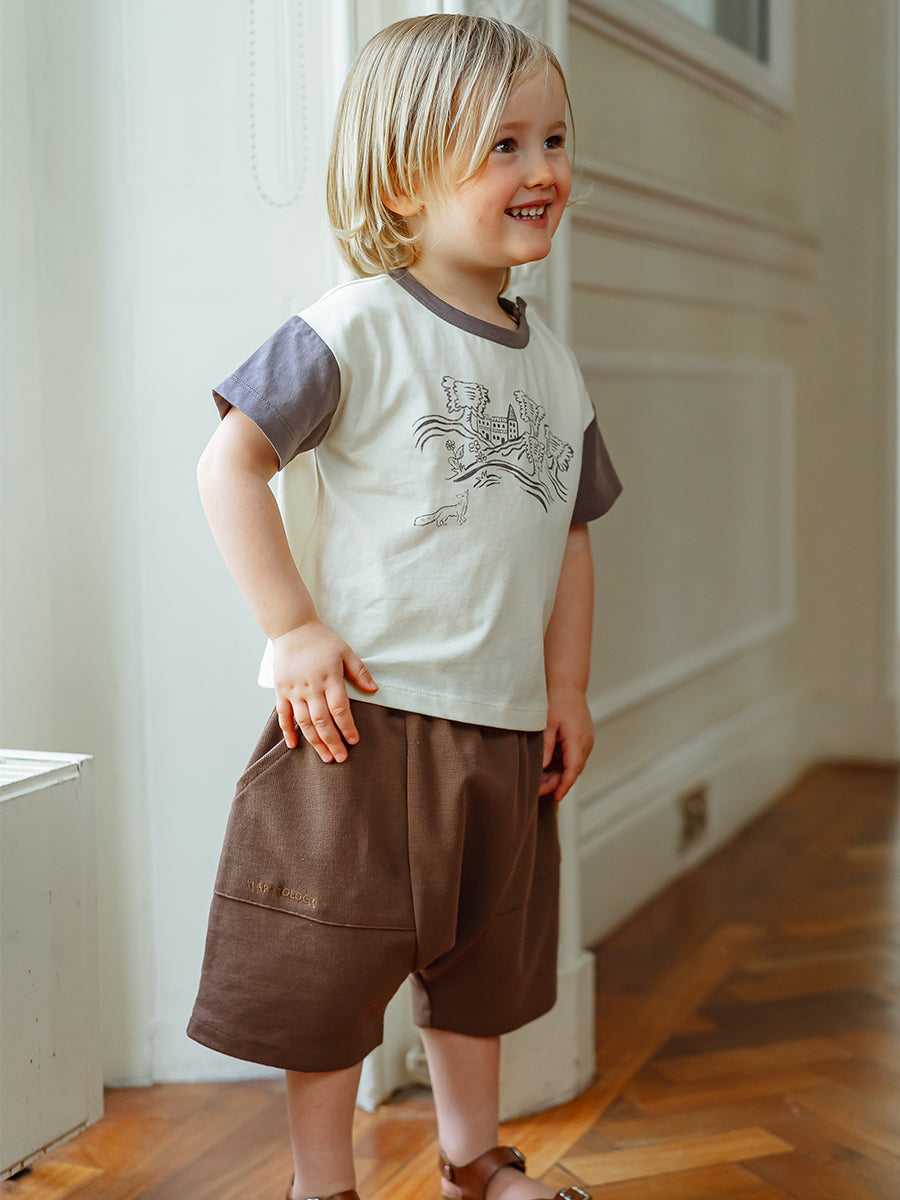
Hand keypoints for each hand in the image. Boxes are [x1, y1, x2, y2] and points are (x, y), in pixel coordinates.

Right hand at [272, 621, 377, 760]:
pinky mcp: (281, 691)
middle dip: (332, 742)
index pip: (340, 709)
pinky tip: (294, 745)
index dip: (347, 727)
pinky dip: (287, 731)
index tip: (354, 741)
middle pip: (322, 721)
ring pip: (304, 722)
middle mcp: (311, 687)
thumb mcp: (345, 651)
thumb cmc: (321, 641)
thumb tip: (375, 690)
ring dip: (315, 742)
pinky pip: (283, 715)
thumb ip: (359, 672)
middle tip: (340, 758)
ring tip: (325, 757)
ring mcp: (294, 690)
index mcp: (329, 678)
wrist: (292, 629)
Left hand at [540, 687, 593, 801]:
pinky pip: (572, 757)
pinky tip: (545, 766)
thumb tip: (543, 767)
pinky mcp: (581, 740)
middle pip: (572, 771)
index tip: (556, 798)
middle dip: (556, 782)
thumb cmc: (557, 701)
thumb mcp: (547, 724)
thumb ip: (546, 746)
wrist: (567, 685)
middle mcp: (585, 743)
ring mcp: (585, 742)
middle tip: (536, 789)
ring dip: (557, 774)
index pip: (573, 770)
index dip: (564, 786)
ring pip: (572, 765)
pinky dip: (560, 764)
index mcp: (578, 740)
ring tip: (537, 779)